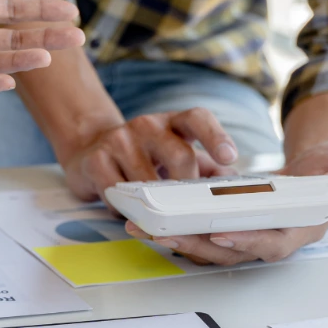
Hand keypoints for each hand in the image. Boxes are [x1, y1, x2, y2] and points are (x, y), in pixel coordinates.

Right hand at [62, 108, 239, 201]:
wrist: (91, 150)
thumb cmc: (144, 158)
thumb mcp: (176, 156)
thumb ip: (207, 169)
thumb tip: (236, 187)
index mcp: (173, 123)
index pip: (198, 119)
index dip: (216, 136)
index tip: (229, 157)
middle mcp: (148, 125)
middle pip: (180, 155)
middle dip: (187, 186)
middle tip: (185, 204)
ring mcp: (120, 139)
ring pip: (148, 180)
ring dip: (154, 203)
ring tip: (152, 209)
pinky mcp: (96, 159)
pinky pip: (118, 193)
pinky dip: (126, 208)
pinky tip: (126, 207)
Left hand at [125, 141, 327, 264]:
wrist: (323, 171)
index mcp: (298, 231)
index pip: (272, 244)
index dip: (247, 242)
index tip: (221, 234)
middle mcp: (269, 237)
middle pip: (228, 250)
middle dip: (194, 245)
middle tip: (162, 234)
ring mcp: (248, 232)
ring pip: (208, 244)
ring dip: (176, 239)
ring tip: (143, 228)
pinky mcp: (231, 222)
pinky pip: (201, 230)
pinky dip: (176, 226)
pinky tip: (148, 217)